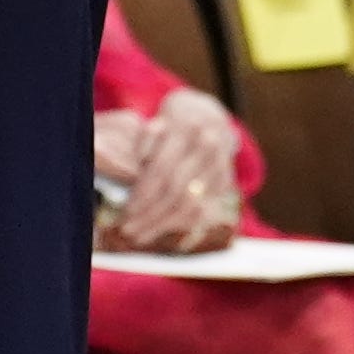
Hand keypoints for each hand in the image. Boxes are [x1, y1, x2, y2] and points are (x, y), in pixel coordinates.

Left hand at [113, 92, 241, 253]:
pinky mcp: (226, 181)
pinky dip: (181, 224)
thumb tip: (134, 176)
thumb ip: (143, 146)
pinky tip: (163, 230)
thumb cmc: (172, 125)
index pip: (162, 170)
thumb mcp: (155, 124)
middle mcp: (207, 146)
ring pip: (191, 205)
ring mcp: (221, 165)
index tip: (126, 212)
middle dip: (150, 214)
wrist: (208, 118)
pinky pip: (203, 210)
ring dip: (163, 225)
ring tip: (142, 235)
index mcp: (186, 129)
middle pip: (176, 191)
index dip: (143, 194)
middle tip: (130, 230)